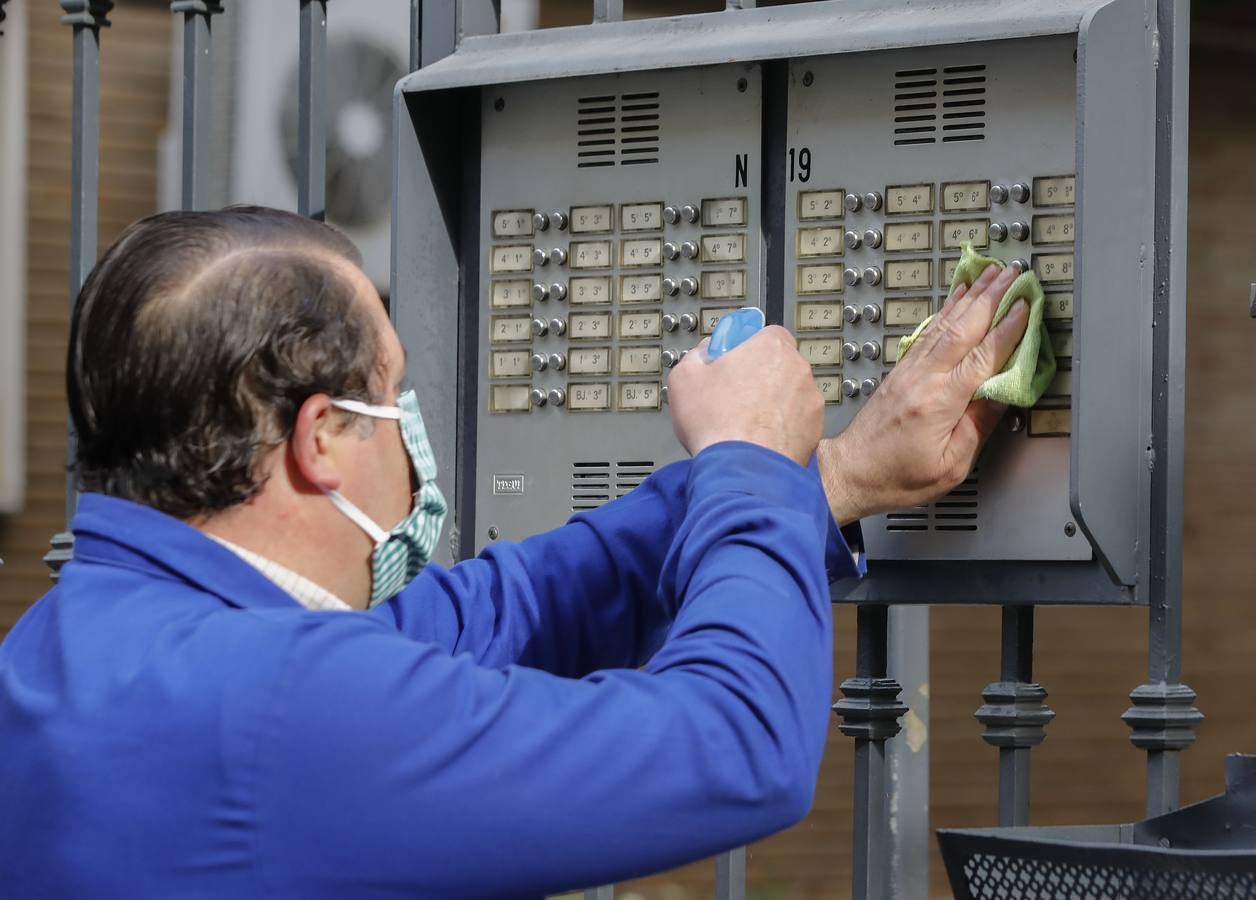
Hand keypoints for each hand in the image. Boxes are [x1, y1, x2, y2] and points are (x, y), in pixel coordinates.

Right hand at [669, 325, 822, 466]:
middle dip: (758, 376)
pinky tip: (759, 438)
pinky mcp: (815, 427)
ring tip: (744, 423)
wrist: (742, 470)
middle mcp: (797, 367)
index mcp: (769, 345)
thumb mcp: (684, 377)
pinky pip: (796, 418)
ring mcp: (810, 398)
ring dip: (771, 402)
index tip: (728, 364)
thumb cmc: (717, 424)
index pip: (761, 333)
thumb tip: (708, 352)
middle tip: (732, 397)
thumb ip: (699, 354)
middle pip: (776, 363)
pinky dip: (782, 425)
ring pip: (788, 392)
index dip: (742, 350)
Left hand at [818, 264, 1029, 523]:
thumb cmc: (897, 476)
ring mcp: (908, 371)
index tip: (1027, 306)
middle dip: (991, 296)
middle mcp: (921, 379)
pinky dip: (947, 310)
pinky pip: (929, 332)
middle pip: (962, 328)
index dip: (1007, 328)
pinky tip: (959, 297)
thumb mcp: (951, 464)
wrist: (850, 472)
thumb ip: (980, 425)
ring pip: (944, 324)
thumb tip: (1004, 392)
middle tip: (1014, 273)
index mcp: (938, 403)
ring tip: (992, 273)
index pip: (982, 356)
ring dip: (971, 296)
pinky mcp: (900, 371)